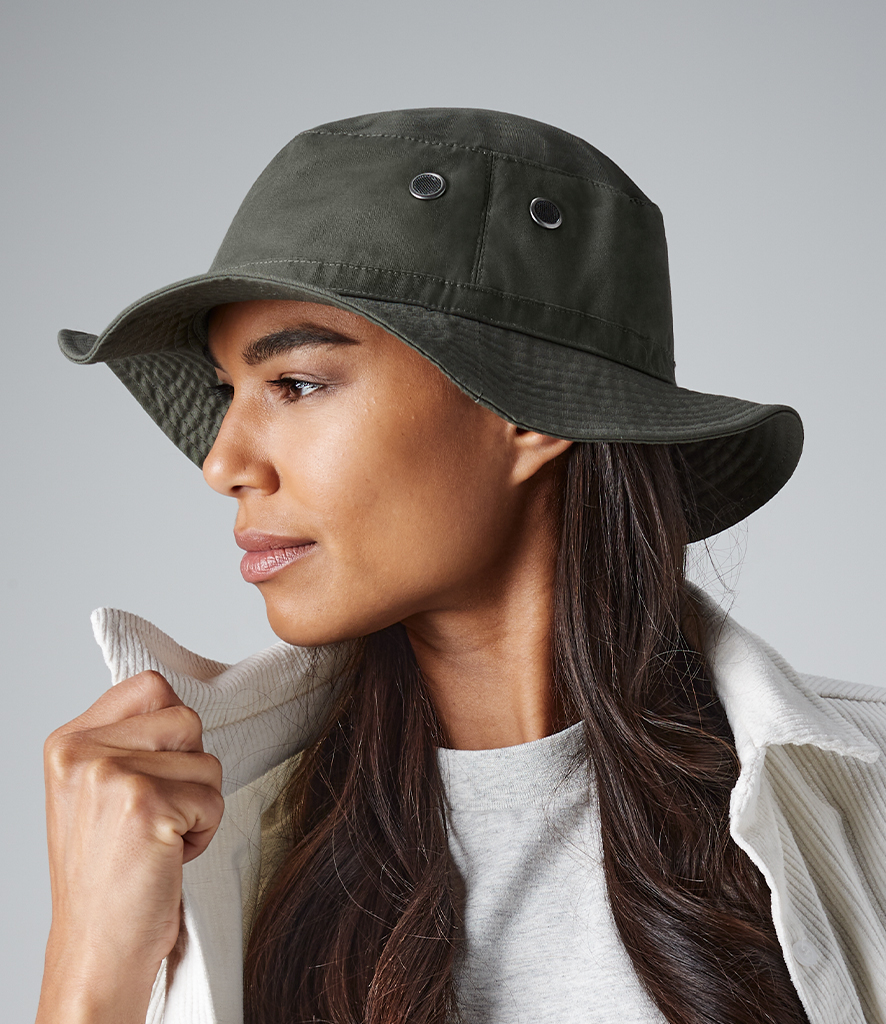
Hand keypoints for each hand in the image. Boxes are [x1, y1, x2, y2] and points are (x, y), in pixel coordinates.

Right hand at [36, 671, 223, 1023]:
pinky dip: (204, 833)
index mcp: (68, 741)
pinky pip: (213, 798)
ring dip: (198, 804)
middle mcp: (82, 752)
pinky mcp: (144, 805)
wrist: (97, 951)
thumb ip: (129, 741)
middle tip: (154, 819)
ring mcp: (110, 775)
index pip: (152, 686)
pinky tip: (167, 859)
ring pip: (207, 760)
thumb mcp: (98, 793)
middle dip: (189, 772)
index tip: (156, 775)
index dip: (173, 731)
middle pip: (188, 720)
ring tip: (159, 840)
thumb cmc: (110, 876)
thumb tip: (182, 700)